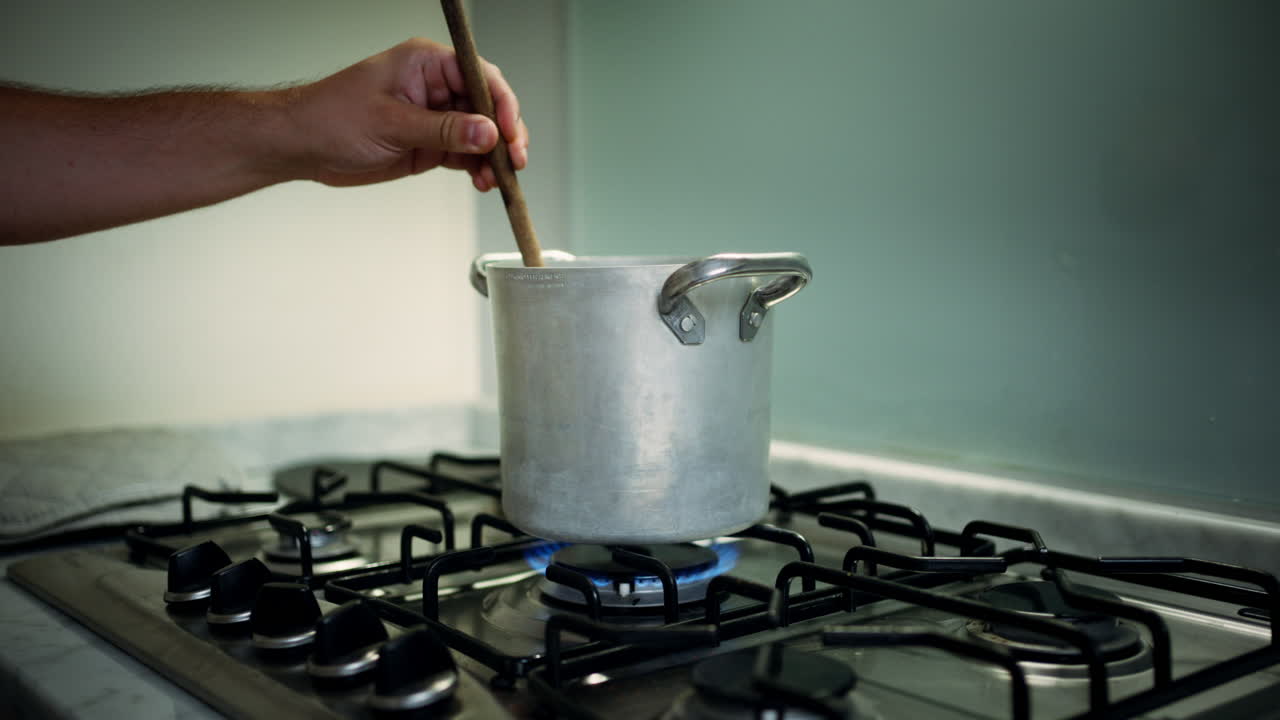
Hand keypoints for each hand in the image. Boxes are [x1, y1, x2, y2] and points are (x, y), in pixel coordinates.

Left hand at [285, 37, 528, 191]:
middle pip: (489, 107)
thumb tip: (488, 133)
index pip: (482, 77)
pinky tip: (482, 182)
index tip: (508, 133)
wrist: (303, 146)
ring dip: (493, 158)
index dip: (502, 105)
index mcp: (427, 63)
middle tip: (513, 162)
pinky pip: (466, 154)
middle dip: (505, 136)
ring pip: (482, 135)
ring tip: (495, 180)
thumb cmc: (332, 118)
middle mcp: (437, 87)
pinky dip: (478, 169)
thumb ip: (443, 130)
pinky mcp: (431, 143)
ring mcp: (435, 116)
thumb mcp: (391, 123)